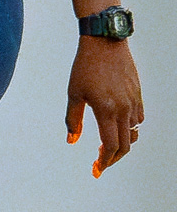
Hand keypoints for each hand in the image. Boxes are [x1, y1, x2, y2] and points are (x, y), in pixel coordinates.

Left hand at [65, 38, 142, 176]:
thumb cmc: (85, 66)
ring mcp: (133, 101)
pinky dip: (130, 128)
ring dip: (123, 144)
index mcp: (106, 111)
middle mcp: (124, 109)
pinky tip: (119, 127)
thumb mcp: (74, 93)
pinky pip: (138, 118)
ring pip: (134, 133)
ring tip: (107, 146)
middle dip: (113, 158)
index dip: (104, 162)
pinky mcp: (137, 94)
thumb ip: (73, 120)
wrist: (105, 42)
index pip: (110, 147)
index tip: (96, 170)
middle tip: (100, 163)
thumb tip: (71, 140)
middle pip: (125, 145)